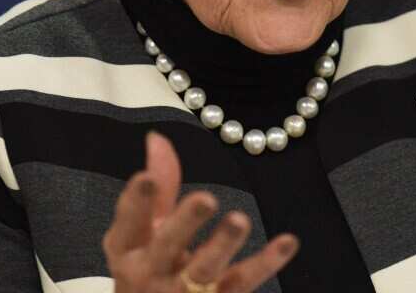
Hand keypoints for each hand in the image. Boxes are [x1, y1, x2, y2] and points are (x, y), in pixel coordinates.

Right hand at [102, 131, 298, 291]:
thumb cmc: (151, 268)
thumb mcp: (146, 231)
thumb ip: (159, 187)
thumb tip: (157, 137)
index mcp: (129, 249)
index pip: (129, 222)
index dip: (136, 200)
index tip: (146, 177)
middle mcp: (152, 272)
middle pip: (168, 245)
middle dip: (185, 222)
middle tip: (206, 198)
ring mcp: (184, 292)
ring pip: (204, 268)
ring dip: (223, 244)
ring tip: (239, 220)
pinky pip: (243, 281)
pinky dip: (266, 262)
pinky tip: (286, 242)